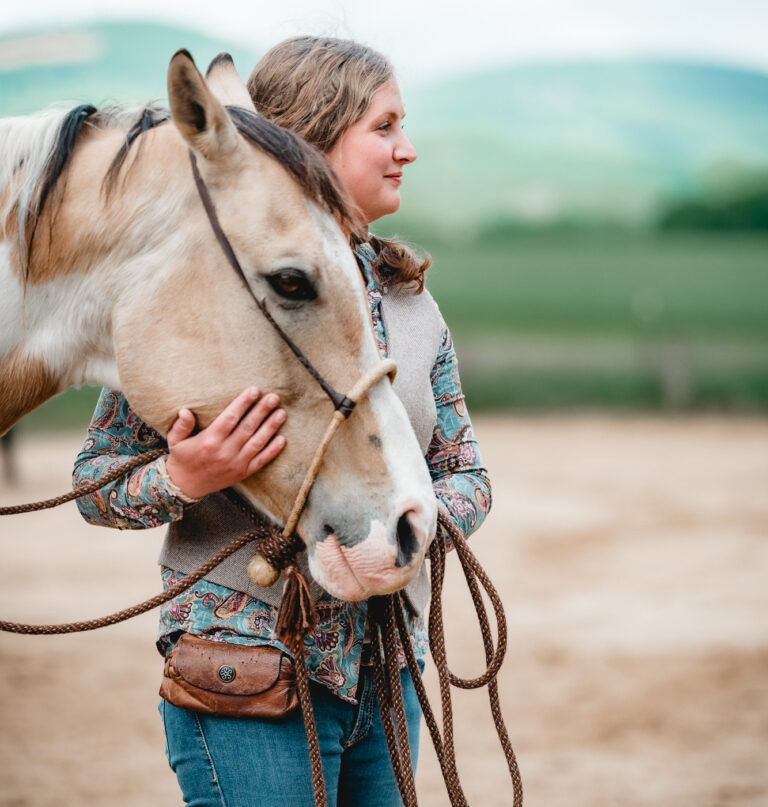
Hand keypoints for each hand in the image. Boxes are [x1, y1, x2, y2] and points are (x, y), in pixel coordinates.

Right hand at [164, 387, 285, 499]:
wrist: (186, 486)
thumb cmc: (182, 458)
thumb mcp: (176, 441)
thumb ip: (181, 425)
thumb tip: (185, 411)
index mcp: (209, 441)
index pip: (230, 418)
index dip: (243, 403)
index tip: (254, 390)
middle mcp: (224, 452)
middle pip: (247, 428)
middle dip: (262, 411)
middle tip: (274, 397)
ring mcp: (236, 464)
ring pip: (257, 443)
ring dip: (271, 427)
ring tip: (281, 413)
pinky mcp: (243, 473)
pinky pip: (261, 460)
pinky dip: (273, 450)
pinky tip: (282, 438)